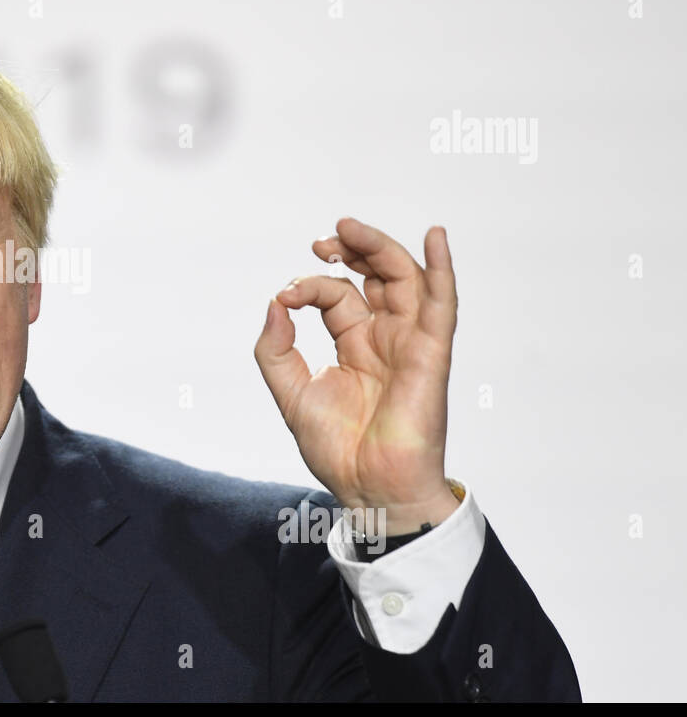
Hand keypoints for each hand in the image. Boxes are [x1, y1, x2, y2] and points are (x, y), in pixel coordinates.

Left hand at [253, 218, 461, 534]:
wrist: (368, 488)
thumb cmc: (336, 448)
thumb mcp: (290, 391)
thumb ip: (274, 348)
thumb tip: (275, 301)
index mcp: (354, 344)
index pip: (336, 295)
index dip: (309, 286)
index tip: (286, 296)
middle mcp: (385, 337)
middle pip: (376, 275)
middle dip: (352, 249)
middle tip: (323, 239)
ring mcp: (409, 343)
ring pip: (405, 279)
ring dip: (381, 247)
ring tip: (349, 228)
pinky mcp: (431, 354)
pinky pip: (443, 305)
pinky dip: (442, 269)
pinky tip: (435, 237)